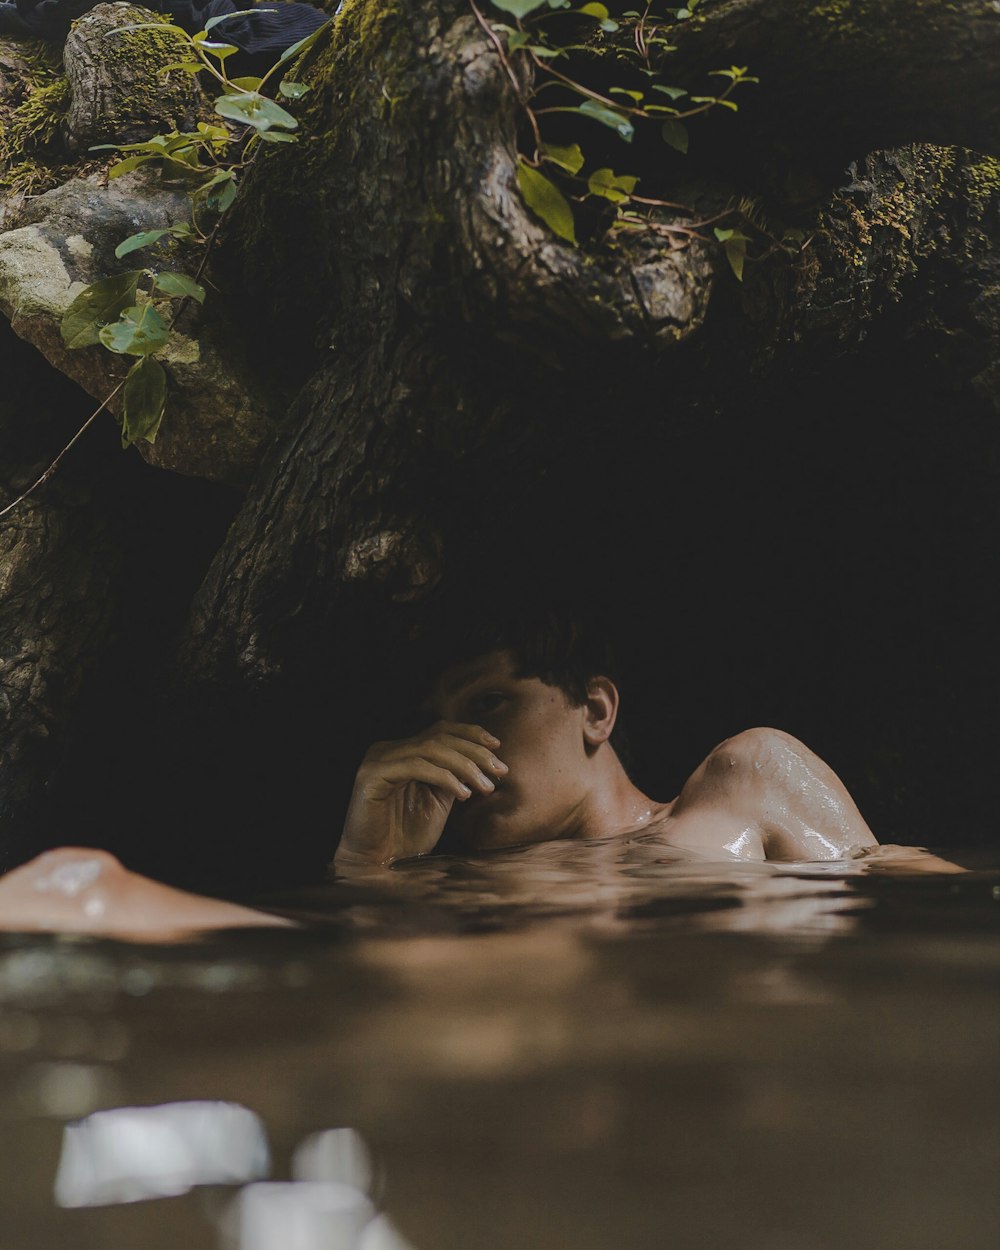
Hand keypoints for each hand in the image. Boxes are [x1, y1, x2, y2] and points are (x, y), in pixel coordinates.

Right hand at [334, 721, 507, 865]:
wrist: (379, 864)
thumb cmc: (407, 836)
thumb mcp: (439, 800)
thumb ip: (455, 776)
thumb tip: (487, 760)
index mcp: (403, 751)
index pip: (440, 731)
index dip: (470, 734)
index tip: (497, 746)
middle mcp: (388, 749)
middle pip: (439, 737)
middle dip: (474, 752)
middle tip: (499, 770)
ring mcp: (378, 760)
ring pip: (431, 749)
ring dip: (465, 766)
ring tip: (485, 787)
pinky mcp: (372, 775)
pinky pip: (416, 766)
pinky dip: (445, 777)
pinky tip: (463, 794)